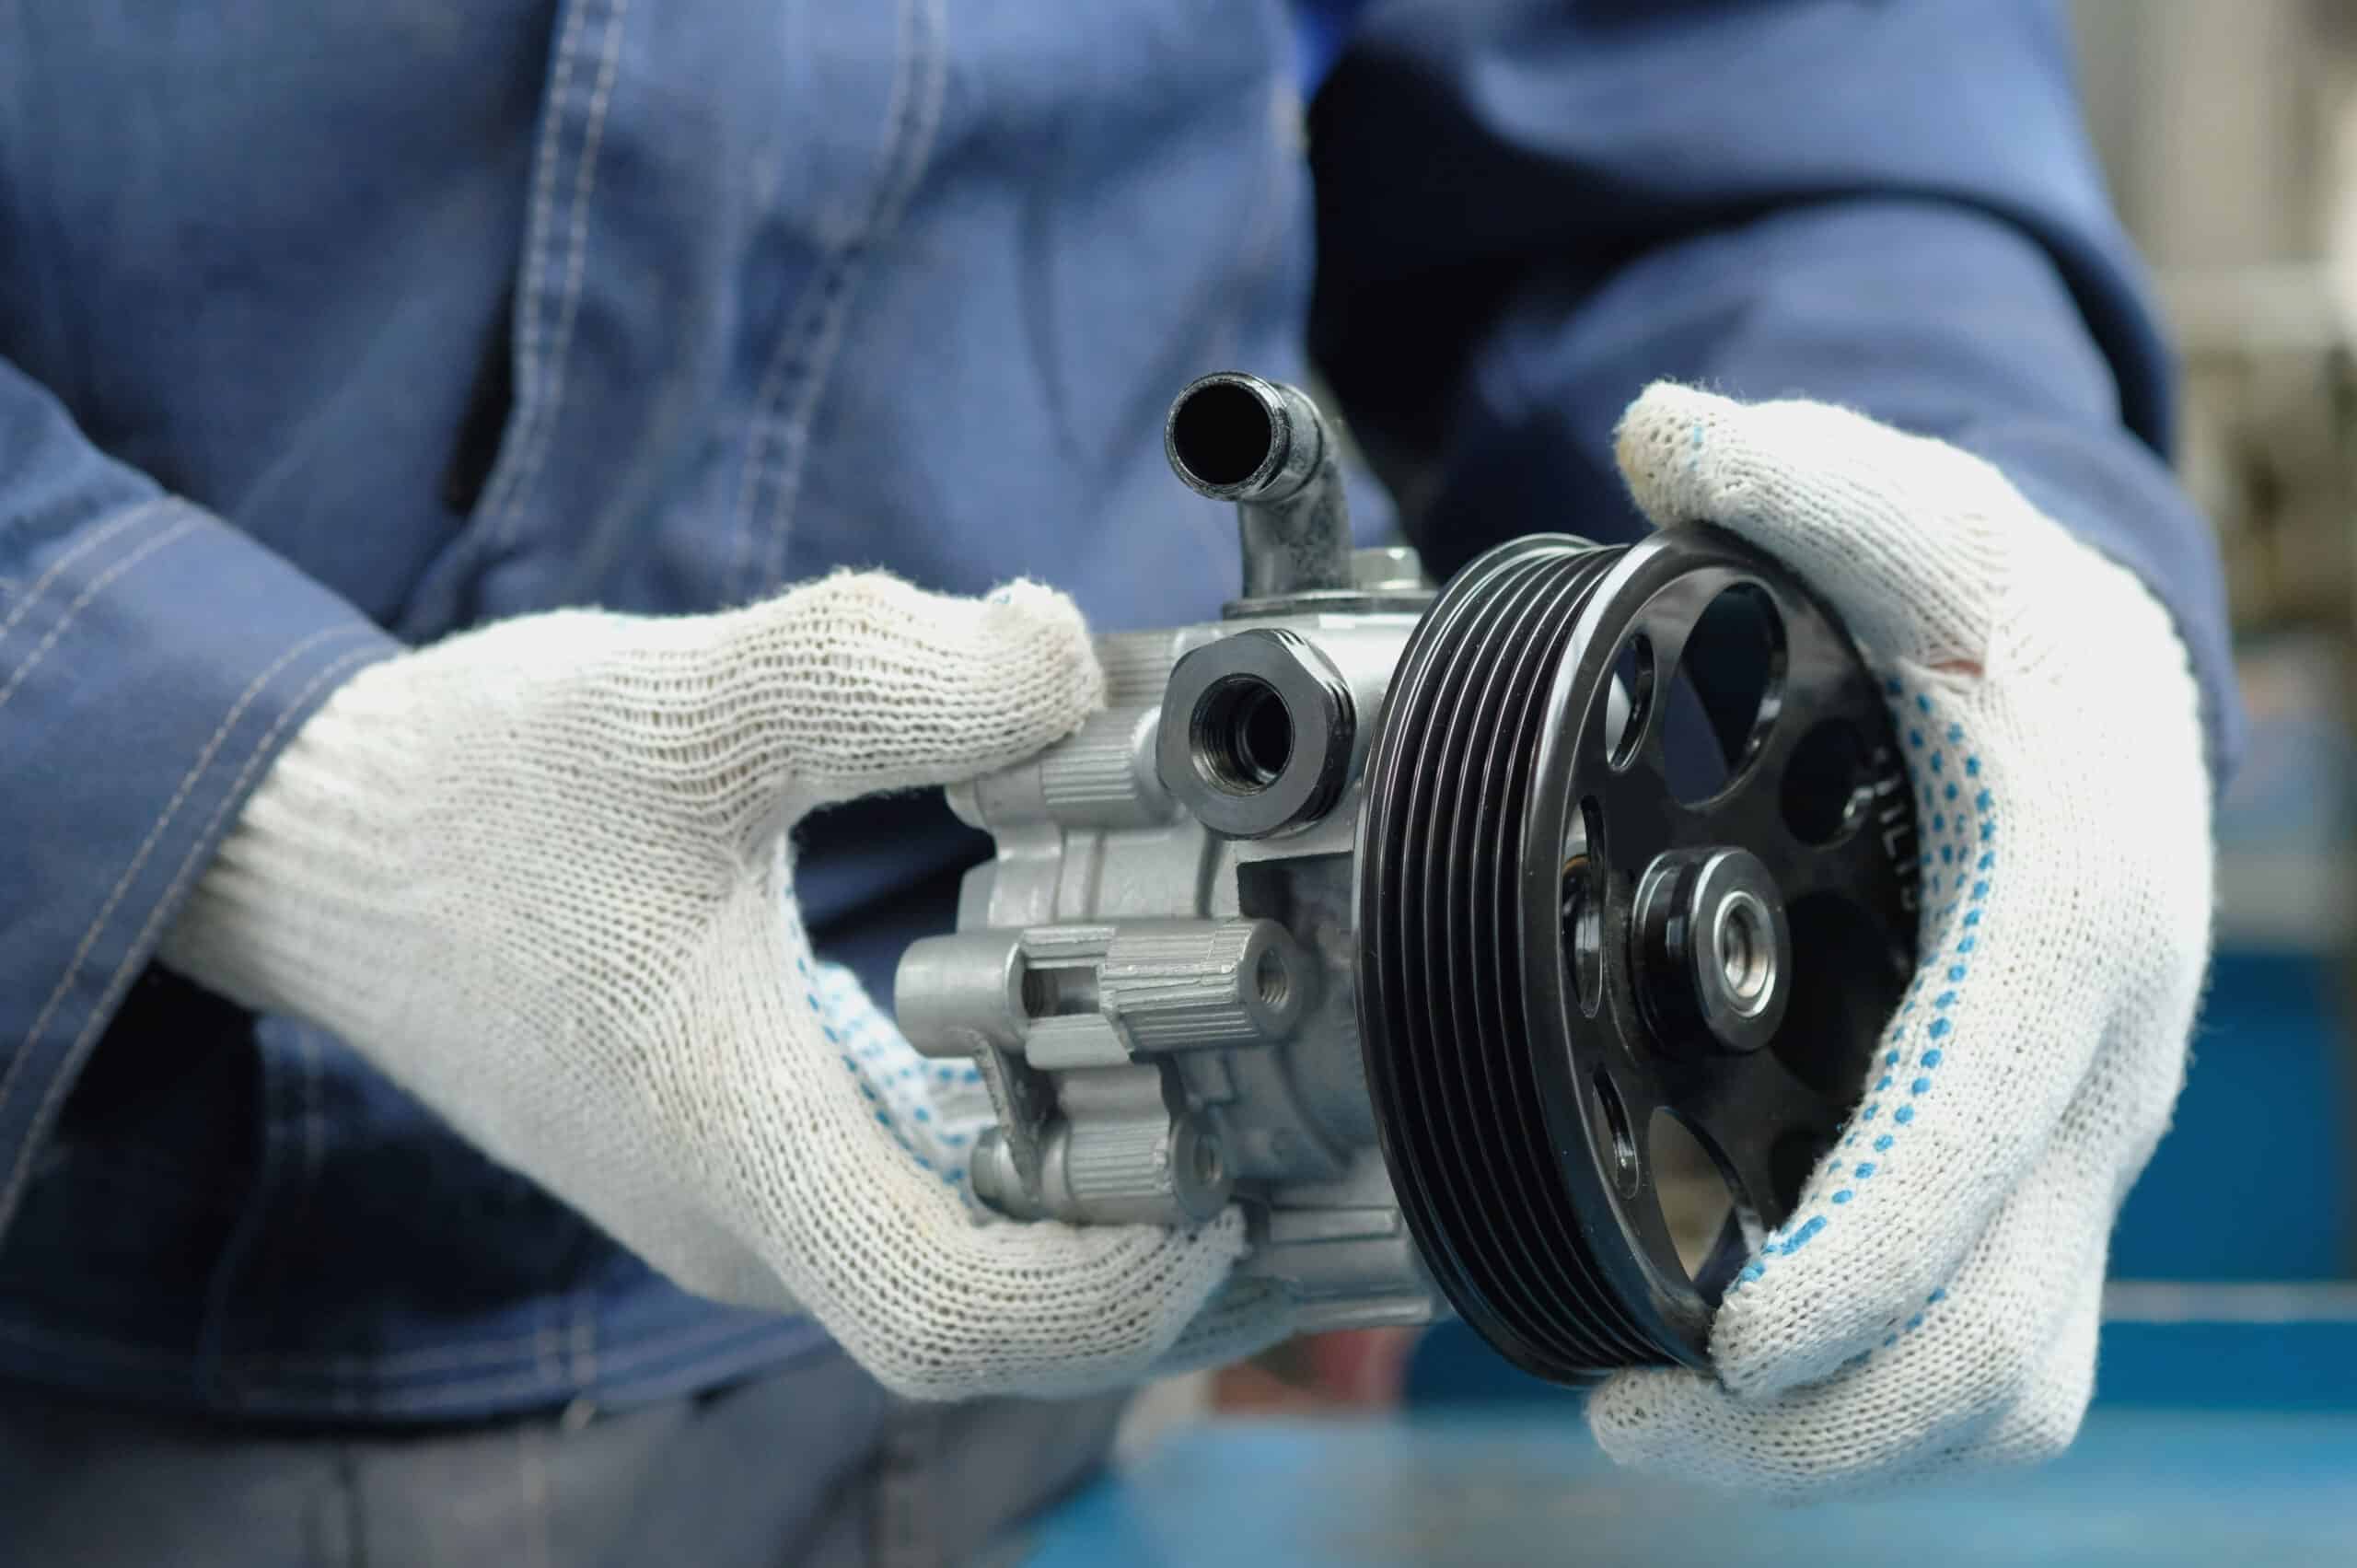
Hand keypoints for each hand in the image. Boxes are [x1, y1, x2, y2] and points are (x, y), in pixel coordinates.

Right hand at [161, 573, 1264, 1400]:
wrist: (326, 840)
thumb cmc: (477, 785)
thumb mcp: (684, 700)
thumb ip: (884, 671)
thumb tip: (1067, 656)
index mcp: (732, 1149)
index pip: (951, 1320)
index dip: (1113, 1289)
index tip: (1223, 1182)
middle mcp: (747, 1215)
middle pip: (992, 1310)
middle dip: (1148, 1236)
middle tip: (1265, 1096)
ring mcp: (744, 1195)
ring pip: (962, 1256)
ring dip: (1091, 1183)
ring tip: (1203, 1048)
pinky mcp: (746, 1147)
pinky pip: (917, 1195)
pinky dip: (1018, 1139)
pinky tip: (1078, 1022)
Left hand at [1586, 386, 2211, 1493]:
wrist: (2099, 685)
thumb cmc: (1999, 621)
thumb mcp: (1917, 518)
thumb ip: (1802, 473)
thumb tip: (1666, 432)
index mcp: (2067, 922)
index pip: (1987, 1136)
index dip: (1874, 1257)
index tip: (1741, 1341)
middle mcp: (2091, 1069)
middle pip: (2001, 1326)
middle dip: (1828, 1417)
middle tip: (1642, 1419)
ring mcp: (2069, 1146)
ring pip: (2008, 1379)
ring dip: (1842, 1446)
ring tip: (1658, 1425)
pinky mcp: (2029, 1180)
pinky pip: (1992, 1351)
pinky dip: (1874, 1402)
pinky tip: (1733, 1384)